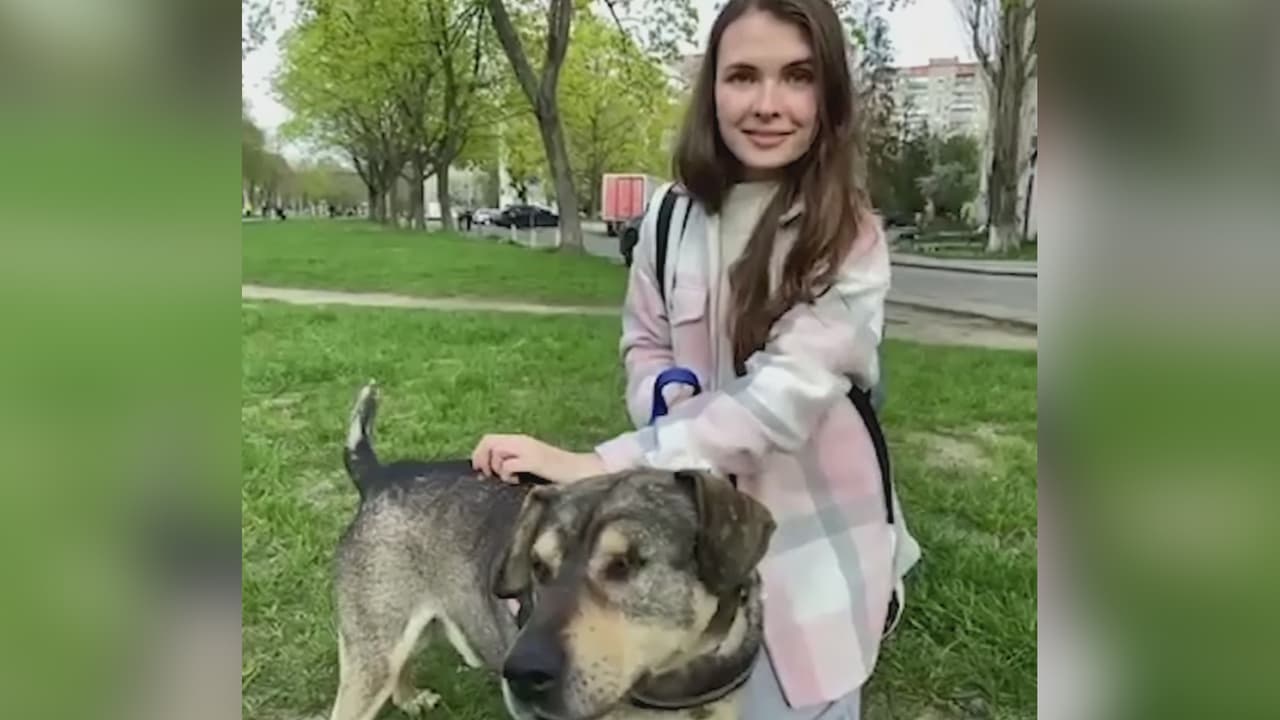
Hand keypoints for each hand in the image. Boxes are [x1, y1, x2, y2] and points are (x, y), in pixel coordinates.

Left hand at [471, 434, 606, 483]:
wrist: (578, 470)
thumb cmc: (554, 471)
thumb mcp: (530, 462)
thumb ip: (513, 461)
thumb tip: (489, 471)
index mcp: (519, 440)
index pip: (489, 439)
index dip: (479, 453)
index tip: (480, 470)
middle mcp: (521, 441)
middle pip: (489, 442)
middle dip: (482, 459)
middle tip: (488, 475)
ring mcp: (528, 449)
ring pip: (497, 452)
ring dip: (497, 469)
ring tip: (509, 478)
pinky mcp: (534, 460)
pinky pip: (509, 465)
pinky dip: (507, 475)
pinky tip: (517, 481)